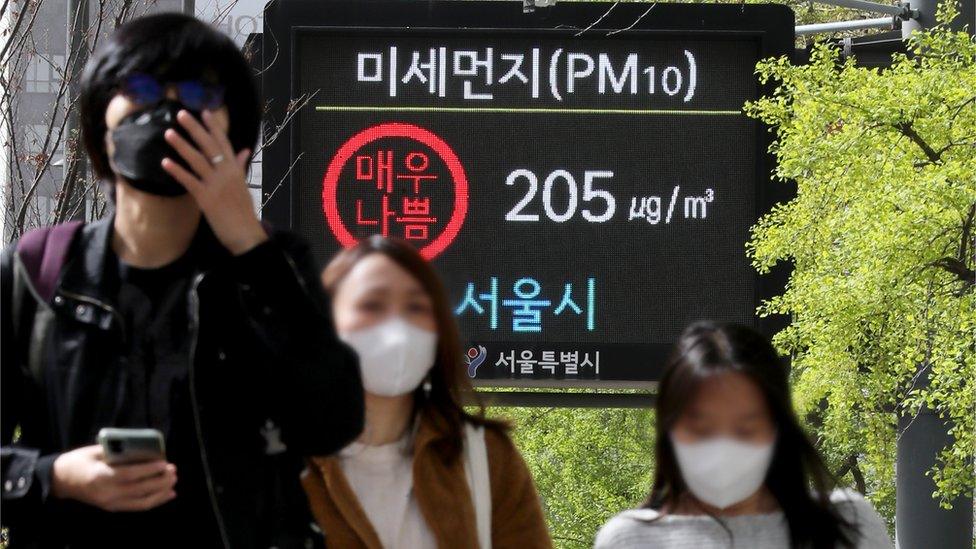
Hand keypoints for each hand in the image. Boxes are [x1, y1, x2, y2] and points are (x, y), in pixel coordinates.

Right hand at [51, 445, 176, 511]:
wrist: (60, 480)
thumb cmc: (79, 461)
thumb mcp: (96, 451)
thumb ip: (119, 451)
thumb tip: (145, 449)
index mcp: (101, 476)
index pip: (130, 474)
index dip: (149, 470)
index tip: (164, 463)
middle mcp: (107, 493)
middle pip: (139, 489)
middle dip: (160, 481)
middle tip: (173, 471)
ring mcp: (109, 503)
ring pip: (141, 501)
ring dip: (160, 493)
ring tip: (173, 482)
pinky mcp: (112, 508)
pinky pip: (137, 506)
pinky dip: (154, 501)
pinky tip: (167, 495)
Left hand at [161, 109, 267, 255]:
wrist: (245, 233)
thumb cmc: (244, 211)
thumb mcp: (243, 185)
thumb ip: (239, 166)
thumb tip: (243, 150)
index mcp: (235, 170)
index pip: (224, 143)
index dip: (214, 127)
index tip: (204, 111)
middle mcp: (227, 173)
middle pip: (209, 146)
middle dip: (195, 129)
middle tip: (181, 114)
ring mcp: (216, 185)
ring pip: (197, 160)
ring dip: (182, 146)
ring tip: (168, 133)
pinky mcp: (206, 198)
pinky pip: (189, 181)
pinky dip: (177, 171)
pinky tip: (165, 162)